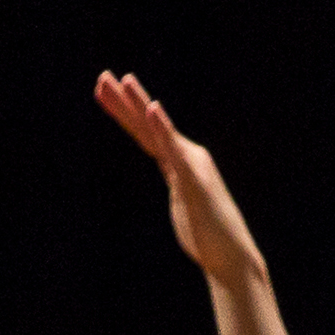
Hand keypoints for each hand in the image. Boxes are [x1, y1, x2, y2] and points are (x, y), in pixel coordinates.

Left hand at [94, 71, 267, 290]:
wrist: (232, 257)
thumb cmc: (209, 236)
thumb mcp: (187, 205)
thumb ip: (181, 188)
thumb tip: (179, 184)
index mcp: (180, 163)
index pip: (145, 134)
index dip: (124, 112)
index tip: (103, 92)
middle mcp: (186, 157)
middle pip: (147, 126)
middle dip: (124, 101)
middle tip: (101, 77)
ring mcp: (191, 166)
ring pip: (158, 132)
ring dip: (140, 105)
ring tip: (124, 80)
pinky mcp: (194, 180)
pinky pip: (174, 151)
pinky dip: (163, 129)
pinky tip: (152, 109)